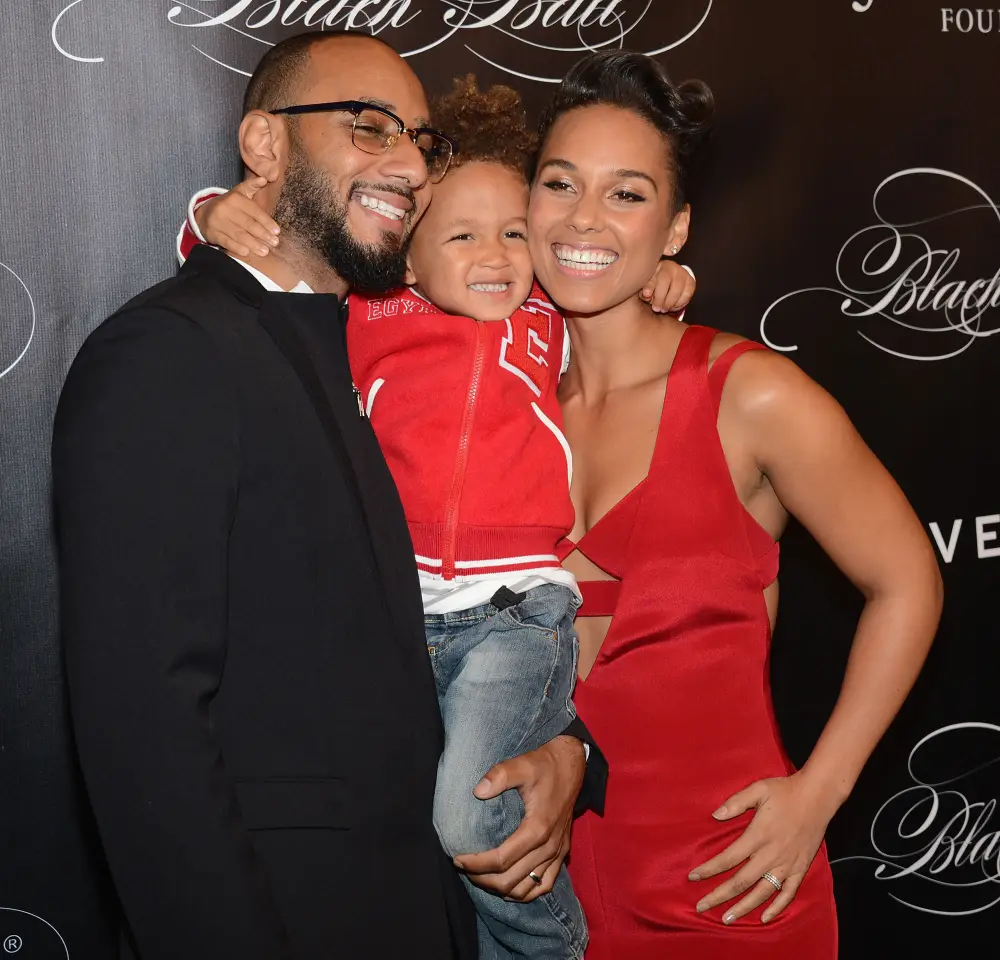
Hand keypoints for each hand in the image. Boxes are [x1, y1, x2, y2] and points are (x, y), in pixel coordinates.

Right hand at [196, 176, 280, 257]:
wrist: (204, 213)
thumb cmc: (229, 205)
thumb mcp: (239, 193)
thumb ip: (252, 186)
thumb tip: (264, 178)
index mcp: (235, 199)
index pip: (254, 211)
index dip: (266, 222)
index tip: (277, 231)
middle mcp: (226, 209)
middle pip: (248, 224)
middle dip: (263, 235)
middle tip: (274, 243)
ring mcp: (218, 222)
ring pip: (239, 234)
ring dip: (253, 244)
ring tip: (265, 251)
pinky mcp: (212, 233)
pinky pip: (227, 242)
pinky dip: (237, 248)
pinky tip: (247, 252)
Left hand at [453, 735, 584, 902]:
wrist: (571, 766)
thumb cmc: (545, 765)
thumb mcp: (522, 764)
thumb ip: (500, 775)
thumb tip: (478, 791)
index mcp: (538, 828)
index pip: (502, 859)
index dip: (476, 864)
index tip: (457, 858)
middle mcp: (549, 846)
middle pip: (511, 880)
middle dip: (483, 879)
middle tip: (463, 868)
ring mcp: (557, 853)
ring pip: (526, 889)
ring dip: (501, 889)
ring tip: (480, 877)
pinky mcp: (561, 853)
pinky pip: (544, 885)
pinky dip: (524, 892)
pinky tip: (508, 886)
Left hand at [640, 260, 695, 314]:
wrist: (668, 280)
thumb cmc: (654, 283)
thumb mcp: (646, 284)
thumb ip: (645, 289)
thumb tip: (647, 295)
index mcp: (658, 266)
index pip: (654, 275)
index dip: (650, 287)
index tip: (646, 296)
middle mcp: (672, 267)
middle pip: (667, 282)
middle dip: (661, 298)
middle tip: (656, 308)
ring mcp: (683, 273)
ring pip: (678, 290)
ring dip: (670, 303)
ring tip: (664, 309)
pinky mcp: (691, 282)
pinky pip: (687, 295)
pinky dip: (679, 303)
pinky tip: (672, 306)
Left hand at [689, 773, 837, 923]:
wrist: (818, 797)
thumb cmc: (785, 791)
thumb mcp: (757, 789)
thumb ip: (736, 803)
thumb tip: (715, 815)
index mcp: (758, 835)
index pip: (728, 858)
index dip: (709, 869)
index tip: (693, 877)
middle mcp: (771, 854)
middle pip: (741, 881)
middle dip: (719, 896)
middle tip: (702, 907)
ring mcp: (787, 864)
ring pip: (763, 892)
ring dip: (744, 907)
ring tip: (727, 919)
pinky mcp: (801, 868)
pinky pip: (788, 893)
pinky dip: (777, 908)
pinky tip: (764, 918)